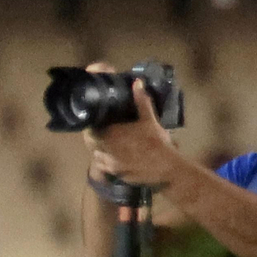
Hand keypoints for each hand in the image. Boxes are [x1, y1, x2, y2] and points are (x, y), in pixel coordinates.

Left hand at [80, 60, 181, 187]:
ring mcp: (109, 164)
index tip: (94, 122)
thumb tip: (137, 82)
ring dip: (99, 150)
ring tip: (108, 144)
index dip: (90, 127)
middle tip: (102, 132)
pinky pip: (104, 167)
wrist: (166, 168)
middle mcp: (106, 150)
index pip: (89, 131)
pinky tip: (115, 157)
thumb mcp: (149, 119)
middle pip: (91, 143)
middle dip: (94, 138)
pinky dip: (106, 162)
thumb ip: (141, 101)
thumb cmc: (156, 142)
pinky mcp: (115, 174)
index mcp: (111, 135)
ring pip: (96, 156)